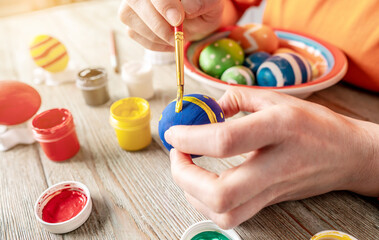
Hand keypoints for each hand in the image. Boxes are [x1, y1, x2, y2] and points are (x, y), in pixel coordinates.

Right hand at [118, 0, 228, 50]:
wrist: (197, 18)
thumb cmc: (202, 6)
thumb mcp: (211, 4)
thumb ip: (202, 2)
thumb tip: (187, 7)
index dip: (164, 5)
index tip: (177, 20)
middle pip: (136, 2)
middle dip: (158, 24)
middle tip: (178, 36)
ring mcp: (131, 3)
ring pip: (132, 20)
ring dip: (158, 36)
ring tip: (177, 38)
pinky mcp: (129, 20)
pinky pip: (134, 34)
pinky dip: (154, 43)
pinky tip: (169, 41)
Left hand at [164, 87, 378, 228]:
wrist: (347, 155)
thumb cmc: (314, 124)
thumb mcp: (278, 99)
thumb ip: (237, 99)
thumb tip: (207, 107)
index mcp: (279, 128)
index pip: (225, 141)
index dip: (190, 138)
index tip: (174, 133)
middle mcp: (275, 164)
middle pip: (221, 193)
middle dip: (184, 177)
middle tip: (177, 155)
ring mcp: (272, 190)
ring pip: (225, 213)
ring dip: (192, 194)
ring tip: (186, 169)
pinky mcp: (269, 202)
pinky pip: (231, 216)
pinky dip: (205, 203)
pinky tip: (202, 184)